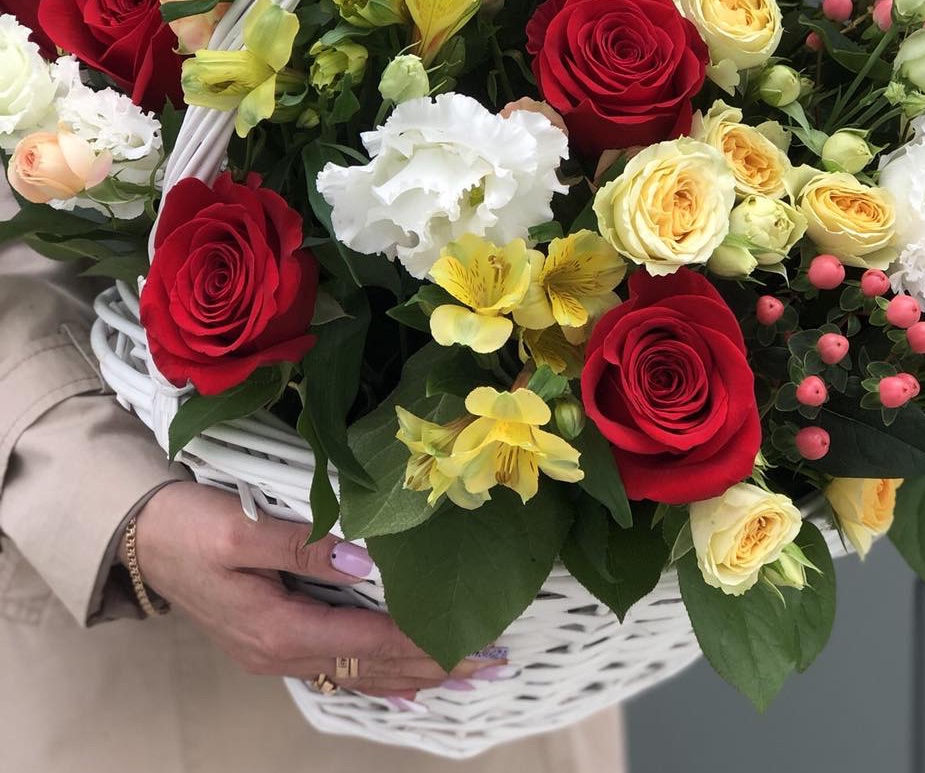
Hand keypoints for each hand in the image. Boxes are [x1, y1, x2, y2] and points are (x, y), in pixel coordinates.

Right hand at [129, 481, 505, 698]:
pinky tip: (405, 689)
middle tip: (490, 662)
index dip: (419, 641)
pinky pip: (338, 669)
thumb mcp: (239, 529)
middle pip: (371, 666)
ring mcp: (276, 653)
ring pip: (358, 673)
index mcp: (278, 628)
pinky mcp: (273, 642)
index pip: (367, 640)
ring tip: (465, 676)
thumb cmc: (190, 528)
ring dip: (413, 675)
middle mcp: (281, 653)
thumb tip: (358, 557)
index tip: (468, 638)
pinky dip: (377, 678)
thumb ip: (299, 544)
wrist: (141, 541)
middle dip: (433, 665)